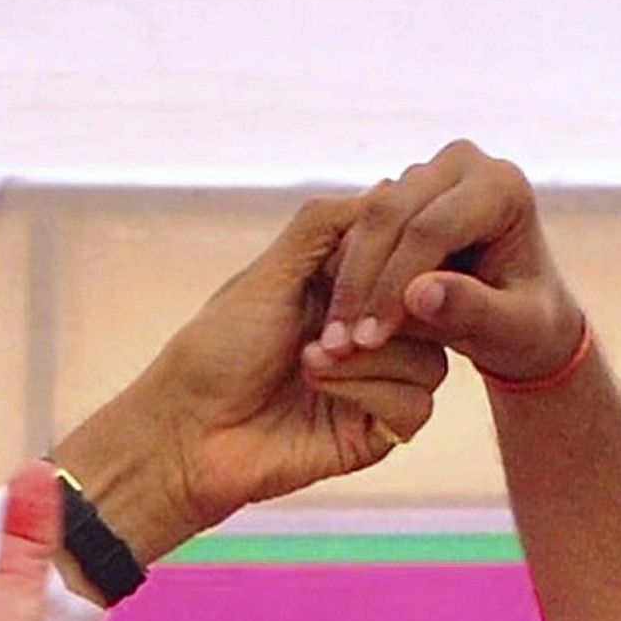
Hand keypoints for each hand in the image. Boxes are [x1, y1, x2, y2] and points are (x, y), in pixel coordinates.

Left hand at [55, 197, 445, 567]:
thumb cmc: (216, 351)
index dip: (395, 260)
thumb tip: (390, 188)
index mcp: (346, 290)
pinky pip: (417, 405)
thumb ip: (327, 225)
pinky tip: (318, 389)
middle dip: (382, 308)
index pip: (411, 261)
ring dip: (368, 357)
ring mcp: (378, 385)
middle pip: (432, 311)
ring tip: (309, 360)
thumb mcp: (272, 270)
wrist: (188, 432)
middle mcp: (370, 334)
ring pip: (432, 360)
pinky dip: (369, 392)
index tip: (352, 267)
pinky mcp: (380, 432)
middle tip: (331, 324)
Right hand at [313, 140, 584, 385]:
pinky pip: (359, 226)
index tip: (369, 340)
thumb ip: (472, 311)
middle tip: (340, 345)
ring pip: (367, 218)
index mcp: (502, 186)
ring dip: (347, 282)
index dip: (394, 285)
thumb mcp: (512, 330)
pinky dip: (346, 276)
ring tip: (336, 342)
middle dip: (362, 283)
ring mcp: (428, 171)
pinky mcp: (402, 189)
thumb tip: (417, 294)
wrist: (521, 312)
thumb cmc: (528, 326)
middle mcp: (464, 163)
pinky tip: (338, 324)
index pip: (432, 229)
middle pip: (391, 215)